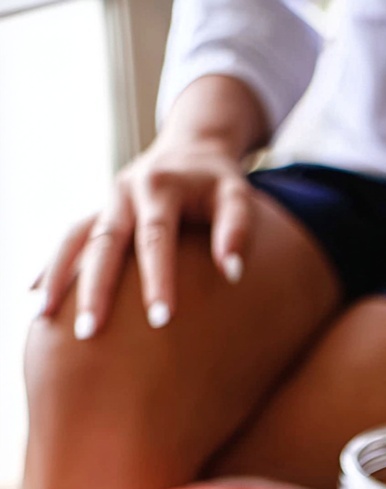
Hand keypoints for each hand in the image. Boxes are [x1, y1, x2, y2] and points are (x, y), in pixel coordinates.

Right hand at [37, 134, 251, 337]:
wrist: (192, 145)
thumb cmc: (219, 180)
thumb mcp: (237, 194)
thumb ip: (237, 230)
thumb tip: (233, 273)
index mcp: (159, 186)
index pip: (156, 238)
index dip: (158, 280)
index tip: (162, 321)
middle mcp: (125, 191)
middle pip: (104, 243)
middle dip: (96, 289)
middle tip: (89, 333)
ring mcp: (106, 202)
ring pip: (74, 239)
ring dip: (59, 278)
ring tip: (43, 318)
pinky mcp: (99, 212)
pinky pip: (69, 240)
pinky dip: (52, 266)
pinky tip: (37, 297)